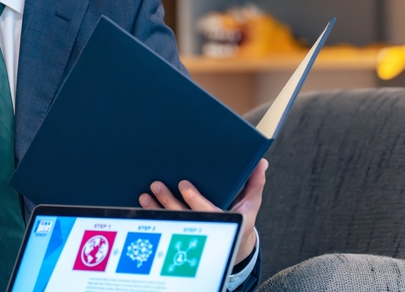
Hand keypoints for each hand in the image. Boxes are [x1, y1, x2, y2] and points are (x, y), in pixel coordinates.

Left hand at [138, 159, 267, 264]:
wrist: (234, 242)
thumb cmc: (241, 216)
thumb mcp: (250, 202)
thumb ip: (254, 183)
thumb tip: (261, 162)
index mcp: (225, 219)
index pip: (207, 210)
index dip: (194, 199)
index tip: (183, 185)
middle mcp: (206, 227)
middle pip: (184, 216)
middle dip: (168, 201)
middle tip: (156, 185)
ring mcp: (191, 232)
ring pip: (170, 222)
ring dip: (155, 209)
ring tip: (145, 195)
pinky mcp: (180, 232)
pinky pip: (163, 225)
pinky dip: (152, 215)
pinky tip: (143, 204)